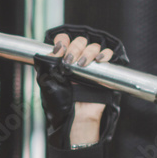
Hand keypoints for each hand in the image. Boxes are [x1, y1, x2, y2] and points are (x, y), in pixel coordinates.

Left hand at [35, 24, 128, 149]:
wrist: (75, 116)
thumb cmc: (60, 103)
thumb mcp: (47, 81)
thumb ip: (49, 63)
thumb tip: (56, 48)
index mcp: (62, 60)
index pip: (64, 41)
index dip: (62, 41)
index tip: (60, 49)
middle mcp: (76, 60)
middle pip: (80, 41)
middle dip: (74, 48)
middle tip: (70, 61)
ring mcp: (91, 65)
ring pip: (93, 46)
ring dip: (87, 52)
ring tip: (82, 65)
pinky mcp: (103, 71)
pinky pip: (109, 55)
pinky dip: (105, 54)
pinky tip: (99, 60)